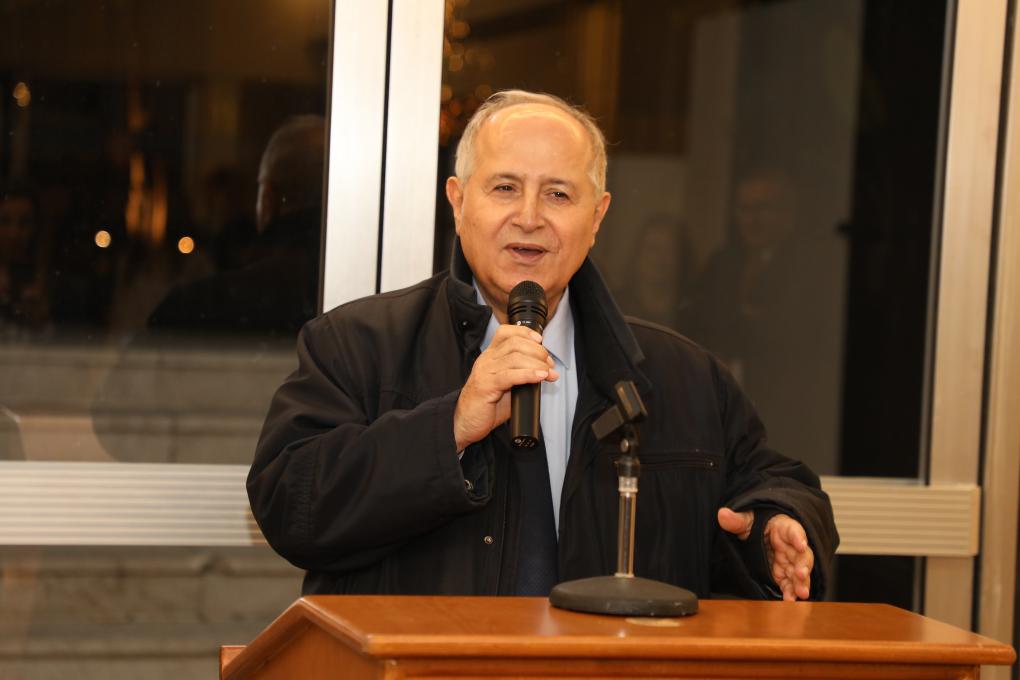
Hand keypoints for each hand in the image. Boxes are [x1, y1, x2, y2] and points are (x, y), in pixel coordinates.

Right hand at [453, 325, 557, 450]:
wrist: (466, 422)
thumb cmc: (487, 404)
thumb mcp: (506, 384)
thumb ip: (520, 374)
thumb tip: (545, 371)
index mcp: (491, 355)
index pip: (506, 332)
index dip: (525, 332)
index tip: (540, 340)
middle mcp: (487, 360)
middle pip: (515, 343)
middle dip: (537, 351)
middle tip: (549, 364)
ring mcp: (485, 372)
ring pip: (515, 358)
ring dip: (537, 364)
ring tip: (548, 373)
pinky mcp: (486, 386)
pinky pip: (510, 376)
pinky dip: (528, 374)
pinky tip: (540, 377)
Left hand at [717, 507, 813, 600]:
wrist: (759, 534)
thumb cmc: (757, 524)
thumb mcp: (747, 520)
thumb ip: (737, 520)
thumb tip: (722, 514)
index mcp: (784, 528)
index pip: (794, 531)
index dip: (798, 538)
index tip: (801, 545)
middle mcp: (791, 546)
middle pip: (802, 555)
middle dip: (803, 566)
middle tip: (800, 575)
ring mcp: (789, 561)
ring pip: (800, 571)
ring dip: (801, 583)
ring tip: (801, 594)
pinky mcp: (784, 574)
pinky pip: (790, 583)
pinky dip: (791, 591)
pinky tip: (789, 600)